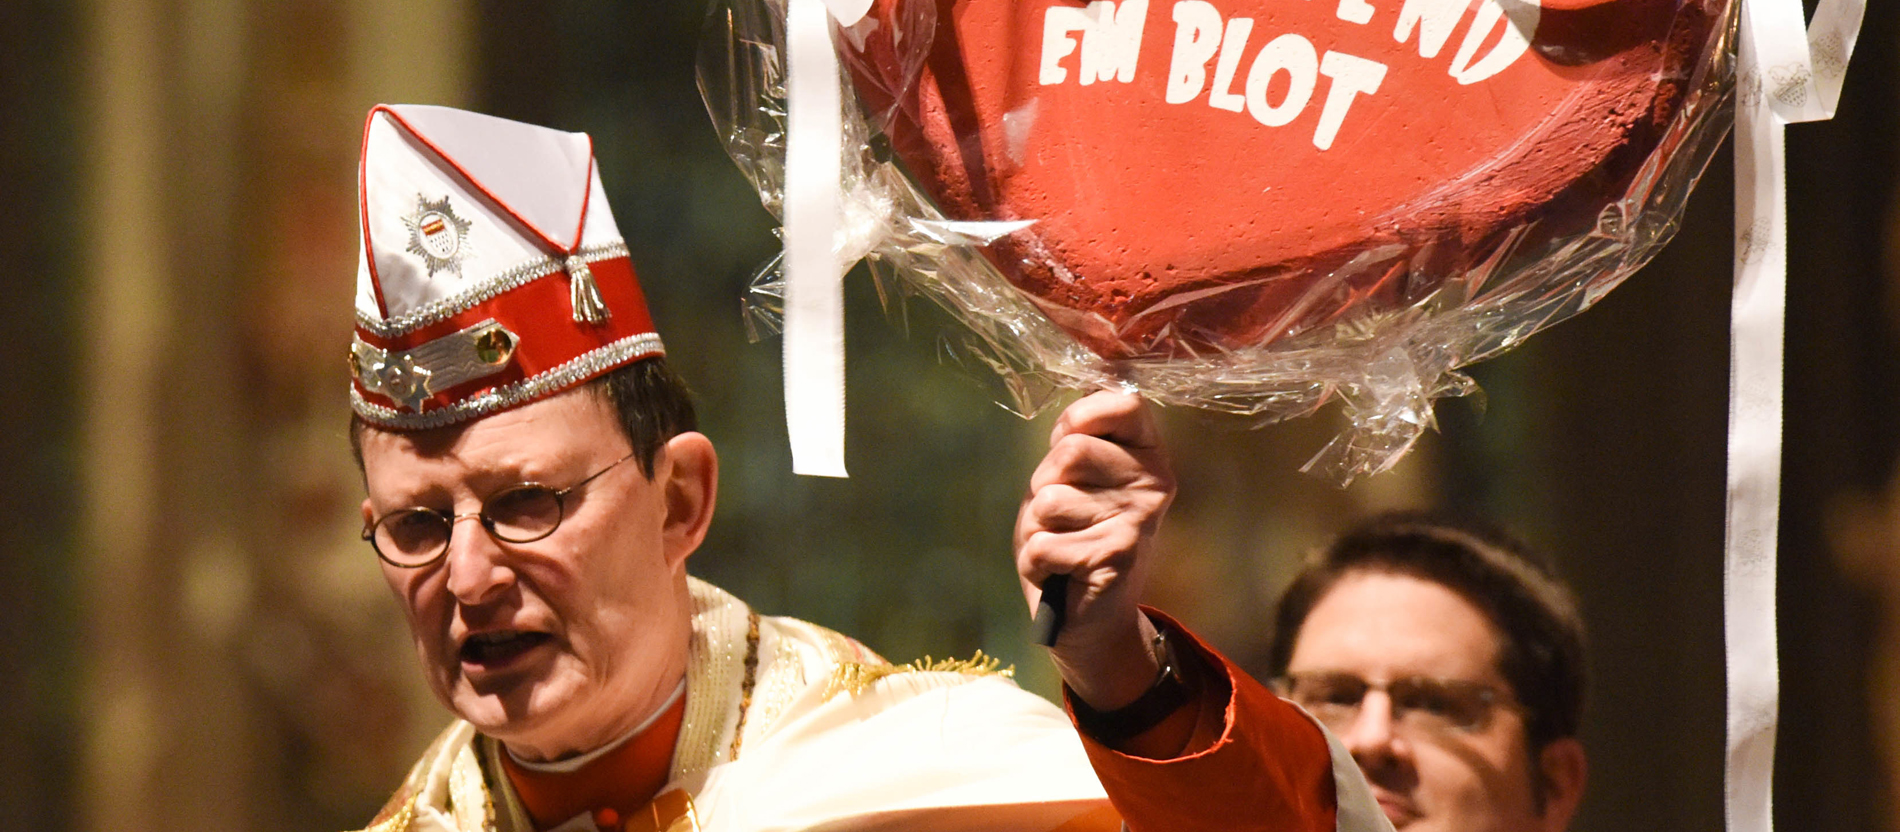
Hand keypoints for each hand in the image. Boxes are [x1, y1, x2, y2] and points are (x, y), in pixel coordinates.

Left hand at [1015, 390, 1175, 711]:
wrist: (1092, 619)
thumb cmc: (1074, 537)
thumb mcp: (1074, 480)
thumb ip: (1078, 439)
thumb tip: (1085, 383)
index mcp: (1147, 455)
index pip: (1124, 403)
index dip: (1079, 418)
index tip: (1068, 443)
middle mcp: (1152, 483)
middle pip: (1071, 450)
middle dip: (1045, 482)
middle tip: (1061, 513)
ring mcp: (1138, 520)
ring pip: (1049, 500)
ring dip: (1038, 526)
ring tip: (1063, 542)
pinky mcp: (1115, 557)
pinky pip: (1042, 545)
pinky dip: (1036, 561)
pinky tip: (1060, 571)